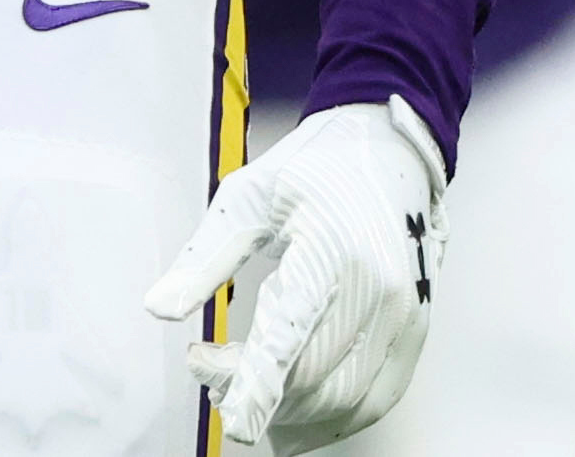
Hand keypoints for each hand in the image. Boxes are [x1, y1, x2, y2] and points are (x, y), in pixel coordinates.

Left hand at [145, 96, 445, 453]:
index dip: (259, 387)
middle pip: (314, 375)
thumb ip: (204, 259)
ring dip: (293, 412)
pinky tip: (297, 415)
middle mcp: (378, 291)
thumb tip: (159, 308)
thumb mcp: (244, 197)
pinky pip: (378, 395)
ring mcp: (404, 315)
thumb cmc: (315, 169)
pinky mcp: (415, 331)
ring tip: (242, 391)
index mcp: (331, 250)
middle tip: (208, 369)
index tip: (235, 422)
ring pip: (347, 397)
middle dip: (256, 391)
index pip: (290, 335)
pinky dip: (336, 417)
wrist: (388, 152)